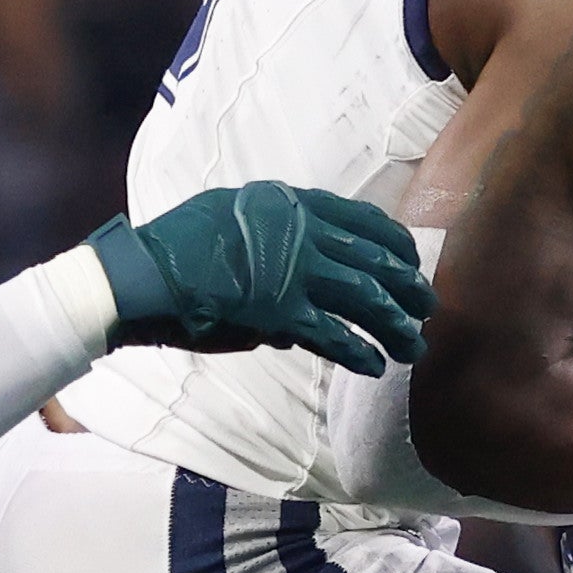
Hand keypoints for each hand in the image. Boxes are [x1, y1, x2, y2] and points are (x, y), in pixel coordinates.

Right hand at [85, 183, 430, 374]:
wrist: (143, 274)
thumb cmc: (177, 247)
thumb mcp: (230, 218)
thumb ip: (271, 240)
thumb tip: (294, 274)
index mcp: (289, 204)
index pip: (360, 219)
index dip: (393, 242)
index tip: (410, 260)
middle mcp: (299, 234)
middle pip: (374, 259)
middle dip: (408, 286)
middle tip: (428, 307)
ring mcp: (292, 274)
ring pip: (365, 299)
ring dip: (395, 326)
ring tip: (414, 346)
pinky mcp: (280, 316)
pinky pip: (334, 338)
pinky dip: (359, 354)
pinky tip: (376, 367)